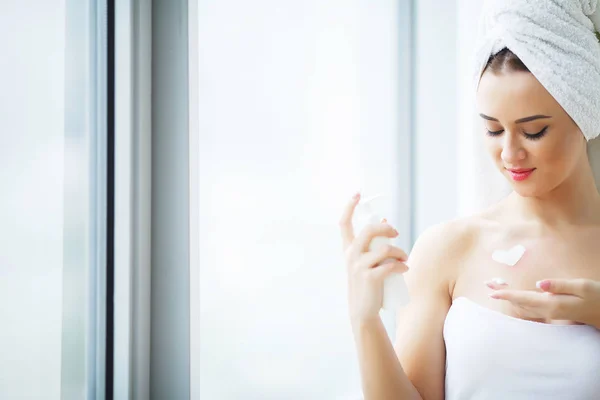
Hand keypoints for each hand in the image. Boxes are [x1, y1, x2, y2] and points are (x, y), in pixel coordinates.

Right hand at [339, 193, 408, 324]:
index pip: (344, 223)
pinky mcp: (370, 278)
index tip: (357, 194)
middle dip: (387, 229)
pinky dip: (401, 265)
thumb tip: (385, 221)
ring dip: (399, 252)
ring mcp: (359, 266)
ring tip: (404, 258)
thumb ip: (373, 243)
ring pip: (384, 249)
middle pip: (369, 230)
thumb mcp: (366, 261)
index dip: (349, 206)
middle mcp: (351, 255)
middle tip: (396, 234)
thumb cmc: (367, 283)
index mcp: (348, 248)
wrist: (363, 310)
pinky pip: (390, 265)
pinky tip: (405, 268)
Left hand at [486, 278, 599, 325]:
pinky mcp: (554, 314)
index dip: (507, 294)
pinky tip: (515, 299)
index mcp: (553, 304)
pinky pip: (531, 309)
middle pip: (520, 303)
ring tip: (495, 290)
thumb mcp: (581, 287)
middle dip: (503, 294)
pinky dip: (519, 302)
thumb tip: (539, 284)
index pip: (524, 298)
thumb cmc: (598, 297)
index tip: (491, 292)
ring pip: (524, 307)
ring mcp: (551, 314)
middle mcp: (548, 311)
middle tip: (487, 286)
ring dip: (510, 298)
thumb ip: (559, 285)